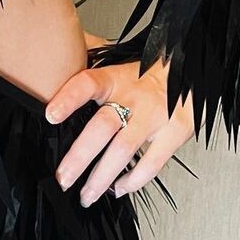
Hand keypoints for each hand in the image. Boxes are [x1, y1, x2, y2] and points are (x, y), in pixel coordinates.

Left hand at [44, 33, 195, 204]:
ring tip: (86, 195)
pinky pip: (152, 163)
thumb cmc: (145, 70)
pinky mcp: (175, 133)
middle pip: (102, 126)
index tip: (50, 115)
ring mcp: (154, 117)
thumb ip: (88, 53)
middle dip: (80, 156)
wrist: (188, 71)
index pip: (87, 83)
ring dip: (102, 177)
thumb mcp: (116, 58)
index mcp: (115, 77)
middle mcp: (133, 97)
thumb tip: (59, 43)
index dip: (68, 98)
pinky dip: (133, 181)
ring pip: (124, 150)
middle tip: (63, 177)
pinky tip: (117, 189)